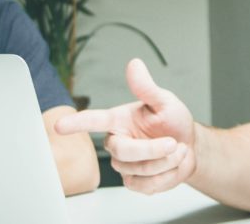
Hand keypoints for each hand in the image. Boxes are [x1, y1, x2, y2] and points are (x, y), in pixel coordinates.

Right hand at [54, 59, 195, 193]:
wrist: (191, 148)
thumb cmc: (174, 122)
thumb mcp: (165, 102)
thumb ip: (147, 88)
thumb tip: (134, 64)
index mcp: (118, 120)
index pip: (93, 121)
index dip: (76, 123)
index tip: (59, 126)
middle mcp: (117, 142)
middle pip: (123, 151)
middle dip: (153, 150)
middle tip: (173, 143)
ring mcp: (124, 165)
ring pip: (139, 170)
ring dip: (166, 162)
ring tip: (176, 149)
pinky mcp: (133, 182)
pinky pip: (146, 185)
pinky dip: (166, 177)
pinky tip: (171, 166)